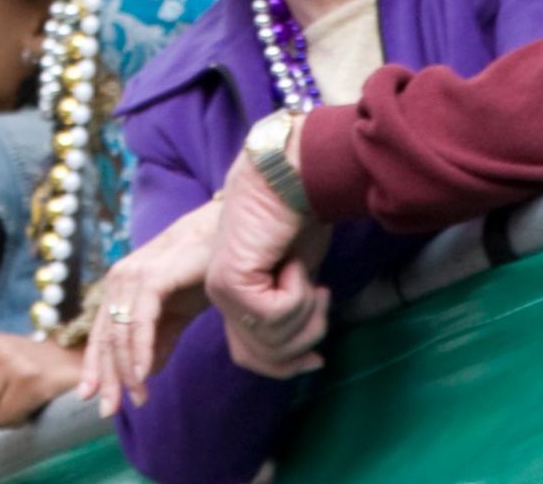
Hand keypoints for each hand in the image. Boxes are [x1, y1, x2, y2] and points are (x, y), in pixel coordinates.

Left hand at [76, 198, 219, 415]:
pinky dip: (140, 350)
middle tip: (109, 410)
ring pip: (119, 334)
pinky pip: (140, 321)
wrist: (226, 235)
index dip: (95, 367)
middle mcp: (119, 280)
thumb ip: (160, 339)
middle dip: (107, 378)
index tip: (92, 397)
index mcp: (121, 288)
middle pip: (105, 338)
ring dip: (126, 371)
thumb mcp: (177, 312)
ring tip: (137, 399)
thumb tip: (146, 373)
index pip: (101, 335)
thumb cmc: (201, 268)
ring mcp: (132, 275)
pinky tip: (143, 374)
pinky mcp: (152, 276)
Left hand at [200, 157, 324, 357]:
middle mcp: (221, 296)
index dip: (287, 366)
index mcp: (234, 297)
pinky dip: (297, 293)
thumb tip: (310, 363)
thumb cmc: (302, 218)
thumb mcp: (300, 283)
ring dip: (305, 310)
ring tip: (304, 272)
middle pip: (265, 357)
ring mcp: (221, 290)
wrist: (297, 175)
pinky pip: (274, 316)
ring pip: (271, 339)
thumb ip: (293, 319)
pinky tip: (292, 261)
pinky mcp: (230, 282)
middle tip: (321, 297)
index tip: (318, 359)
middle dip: (304, 337)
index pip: (251, 358)